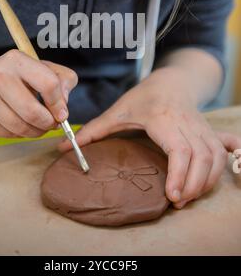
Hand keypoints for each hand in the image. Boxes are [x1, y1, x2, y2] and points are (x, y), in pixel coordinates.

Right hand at [0, 50, 77, 137]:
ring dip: (36, 132)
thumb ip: (63, 79)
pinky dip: (20, 134)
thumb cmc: (16, 77)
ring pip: (20, 127)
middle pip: (32, 111)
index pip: (48, 84)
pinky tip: (21, 125)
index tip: (62, 113)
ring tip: (40, 126)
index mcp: (16, 60)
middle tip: (53, 124)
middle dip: (48, 123)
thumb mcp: (41, 68)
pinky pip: (8, 134)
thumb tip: (63, 104)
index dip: (59, 103)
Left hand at [59, 67, 240, 206]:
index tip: (172, 195)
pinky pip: (220, 151)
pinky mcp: (207, 132)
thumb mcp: (118, 110)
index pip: (180, 149)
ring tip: (187, 197)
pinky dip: (219, 168)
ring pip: (213, 157)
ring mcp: (200, 127)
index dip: (179, 174)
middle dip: (193, 185)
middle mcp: (186, 124)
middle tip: (177, 202)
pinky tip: (211, 180)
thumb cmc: (144, 96)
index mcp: (163, 119)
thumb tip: (63, 147)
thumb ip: (93, 130)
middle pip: (200, 158)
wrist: (172, 81)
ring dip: (205, 181)